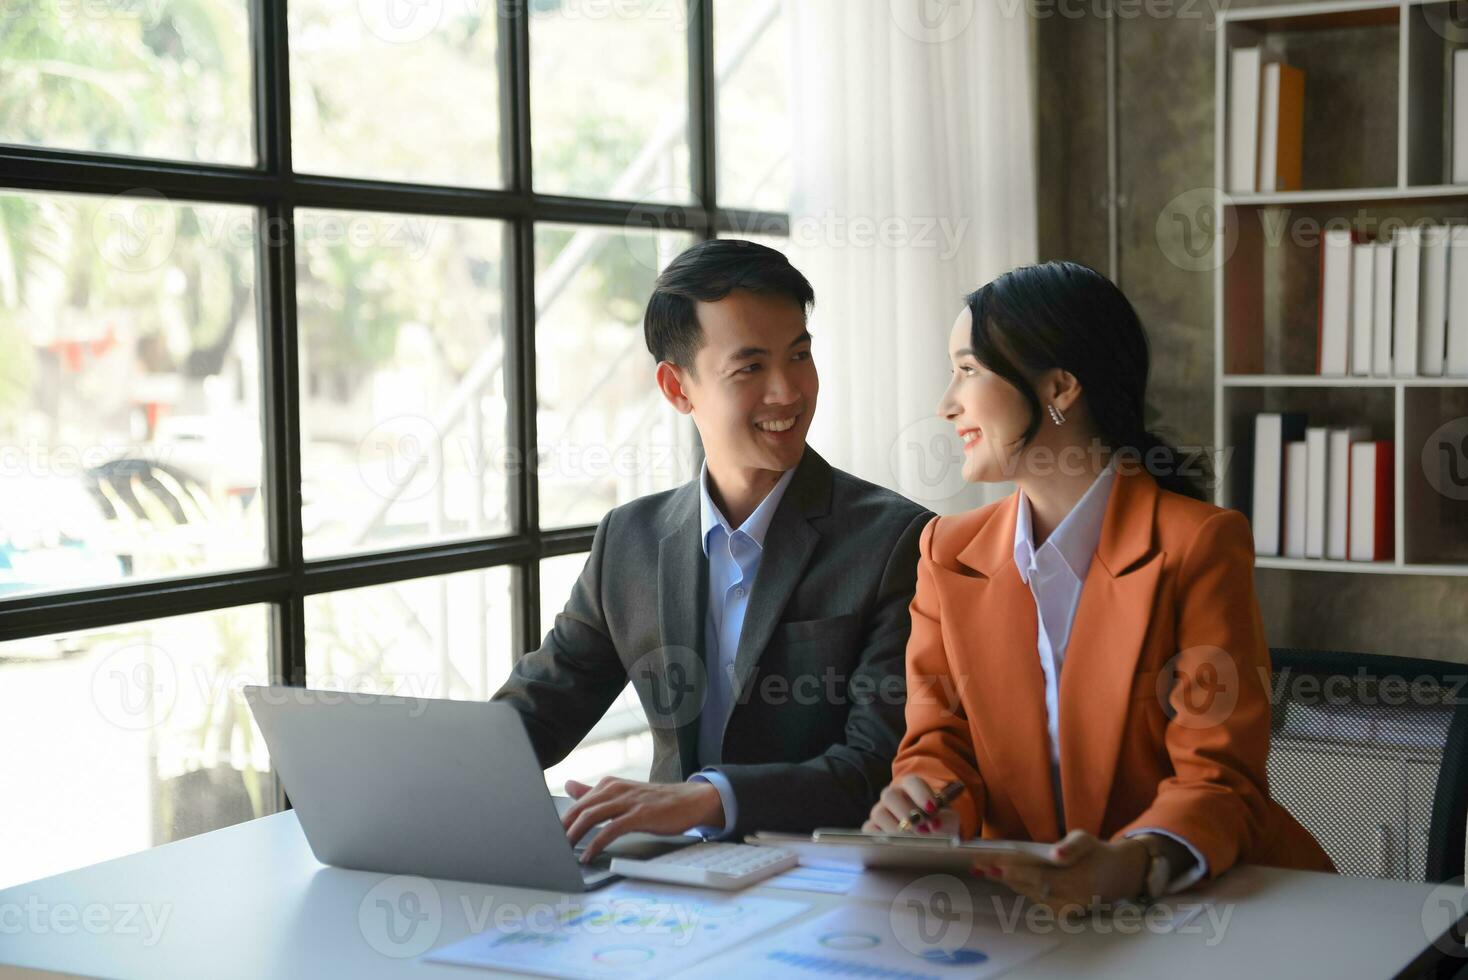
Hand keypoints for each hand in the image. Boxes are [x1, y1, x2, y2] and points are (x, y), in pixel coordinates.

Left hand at [561, 777, 723, 862]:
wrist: (690, 800)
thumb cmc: (656, 801)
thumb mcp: (622, 794)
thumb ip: (594, 792)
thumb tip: (569, 784)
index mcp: (609, 784)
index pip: (577, 802)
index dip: (560, 820)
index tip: (548, 836)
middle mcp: (615, 788)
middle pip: (579, 808)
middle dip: (561, 829)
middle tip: (549, 846)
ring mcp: (627, 801)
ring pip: (591, 817)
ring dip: (573, 836)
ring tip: (562, 852)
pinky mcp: (639, 814)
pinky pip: (610, 830)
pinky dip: (596, 844)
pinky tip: (588, 855)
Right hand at [862, 776, 960, 835]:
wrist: (931, 838)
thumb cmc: (938, 824)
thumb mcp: (948, 820)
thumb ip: (946, 821)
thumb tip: (936, 828)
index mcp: (911, 787)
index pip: (912, 782)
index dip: (921, 794)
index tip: (932, 809)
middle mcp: (892, 796)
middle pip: (890, 796)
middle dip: (906, 814)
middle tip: (922, 829)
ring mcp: (880, 811)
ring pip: (878, 814)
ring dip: (895, 829)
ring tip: (911, 842)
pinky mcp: (872, 828)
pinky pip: (869, 831)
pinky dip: (882, 839)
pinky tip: (897, 848)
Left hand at [975, 829, 1148, 915]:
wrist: (1115, 876)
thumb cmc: (1096, 854)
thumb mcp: (1087, 840)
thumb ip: (1073, 846)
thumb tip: (1056, 854)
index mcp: (1078, 881)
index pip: (1040, 877)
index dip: (1016, 872)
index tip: (993, 866)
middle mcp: (1070, 899)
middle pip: (1030, 886)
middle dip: (1002, 876)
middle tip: (977, 866)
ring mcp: (1065, 908)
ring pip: (1029, 893)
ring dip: (1006, 882)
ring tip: (981, 869)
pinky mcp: (1061, 912)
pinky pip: (1035, 898)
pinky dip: (1018, 887)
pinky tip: (1001, 877)